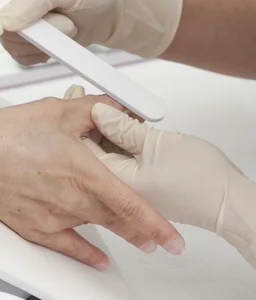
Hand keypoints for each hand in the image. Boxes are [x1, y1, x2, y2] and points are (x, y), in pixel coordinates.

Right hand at [0, 0, 181, 63]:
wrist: (108, 11)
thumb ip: (34, 0)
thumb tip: (5, 20)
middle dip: (29, 29)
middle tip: (59, 17)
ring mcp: (13, 22)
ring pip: (10, 45)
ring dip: (43, 41)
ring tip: (65, 23)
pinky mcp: (23, 43)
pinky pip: (22, 58)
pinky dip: (43, 53)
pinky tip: (58, 39)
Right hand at [0, 94, 183, 269]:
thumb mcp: (51, 111)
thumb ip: (92, 111)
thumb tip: (116, 110)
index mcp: (81, 170)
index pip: (131, 204)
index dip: (157, 223)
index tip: (173, 237)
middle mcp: (72, 200)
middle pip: (118, 221)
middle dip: (143, 230)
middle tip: (159, 237)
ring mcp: (54, 219)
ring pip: (97, 229)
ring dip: (119, 234)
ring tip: (136, 238)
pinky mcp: (35, 229)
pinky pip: (69, 247)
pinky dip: (87, 254)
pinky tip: (99, 258)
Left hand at [78, 94, 255, 265]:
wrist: (226, 202)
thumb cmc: (197, 179)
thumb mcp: (155, 144)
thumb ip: (122, 128)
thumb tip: (98, 112)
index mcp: (112, 180)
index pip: (81, 148)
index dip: (76, 121)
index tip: (74, 99)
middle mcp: (114, 188)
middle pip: (88, 151)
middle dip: (85, 124)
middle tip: (79, 97)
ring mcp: (127, 188)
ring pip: (104, 155)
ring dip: (99, 132)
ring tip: (96, 108)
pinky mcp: (139, 185)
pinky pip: (118, 161)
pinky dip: (114, 142)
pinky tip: (115, 127)